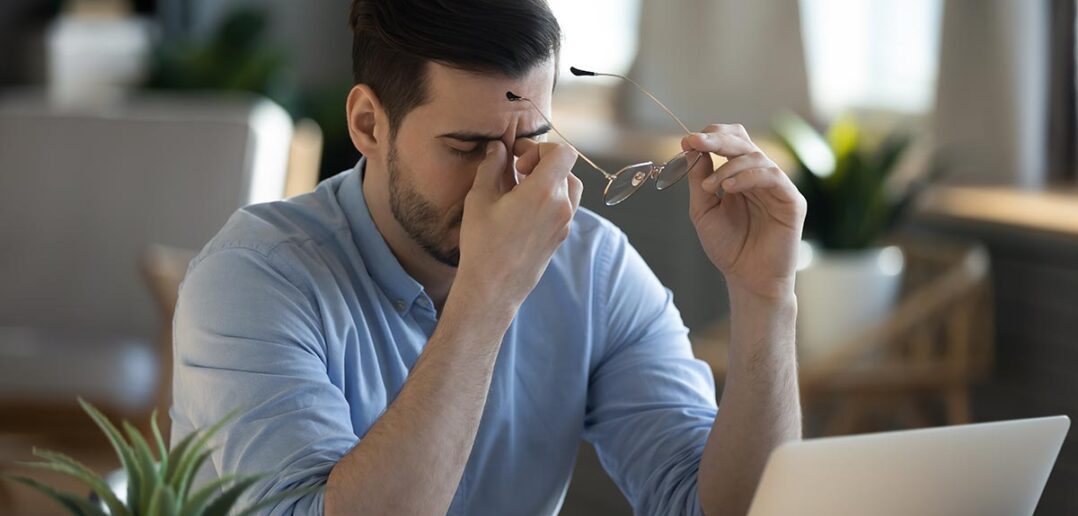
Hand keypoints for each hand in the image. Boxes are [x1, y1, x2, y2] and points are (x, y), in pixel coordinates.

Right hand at [455, 140, 581, 308]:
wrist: (494, 288)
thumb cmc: (483, 244)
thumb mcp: (480, 198)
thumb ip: (492, 166)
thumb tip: (498, 147)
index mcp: (544, 191)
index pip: (563, 152)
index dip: (541, 148)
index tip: (519, 160)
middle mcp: (562, 206)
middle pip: (566, 169)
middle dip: (542, 163)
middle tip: (516, 171)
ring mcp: (564, 224)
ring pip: (569, 188)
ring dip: (549, 181)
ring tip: (521, 189)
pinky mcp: (560, 237)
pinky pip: (565, 208)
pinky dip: (550, 199)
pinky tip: (524, 208)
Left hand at [683, 124, 806, 300]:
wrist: (747, 279)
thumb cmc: (728, 247)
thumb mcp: (703, 210)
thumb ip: (699, 179)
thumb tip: (692, 147)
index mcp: (739, 176)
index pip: (730, 142)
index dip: (710, 136)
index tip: (687, 140)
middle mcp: (760, 177)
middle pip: (743, 142)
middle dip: (717, 139)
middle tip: (695, 142)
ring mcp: (778, 187)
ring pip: (756, 157)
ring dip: (728, 166)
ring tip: (709, 186)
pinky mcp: (791, 201)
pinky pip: (772, 176)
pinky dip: (748, 177)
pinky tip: (728, 188)